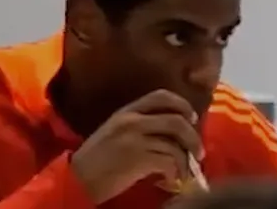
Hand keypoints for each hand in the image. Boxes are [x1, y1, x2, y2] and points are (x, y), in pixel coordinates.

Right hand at [69, 90, 202, 203]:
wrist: (78, 178)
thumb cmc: (96, 159)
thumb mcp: (114, 133)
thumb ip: (138, 126)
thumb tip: (170, 134)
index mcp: (125, 112)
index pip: (161, 96)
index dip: (182, 105)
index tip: (192, 118)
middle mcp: (131, 121)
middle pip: (176, 120)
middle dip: (193, 136)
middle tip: (197, 151)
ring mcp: (135, 139)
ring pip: (175, 144)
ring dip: (186, 160)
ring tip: (185, 171)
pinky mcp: (138, 159)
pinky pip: (169, 162)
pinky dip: (176, 173)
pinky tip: (170, 180)